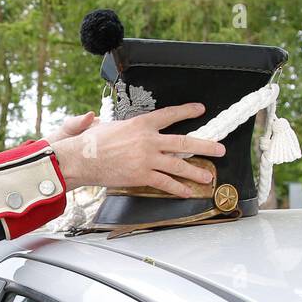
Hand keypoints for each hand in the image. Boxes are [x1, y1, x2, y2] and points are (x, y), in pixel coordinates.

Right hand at [51, 103, 224, 196]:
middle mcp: (148, 140)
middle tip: (220, 149)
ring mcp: (147, 159)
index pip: (170, 115)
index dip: (187, 111)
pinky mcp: (141, 175)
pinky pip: (165, 183)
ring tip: (208, 176)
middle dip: (205, 146)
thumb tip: (96, 118)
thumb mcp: (104, 125)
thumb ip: (111, 123)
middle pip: (184, 143)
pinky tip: (187, 191)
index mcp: (141, 123)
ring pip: (178, 166)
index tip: (200, 110)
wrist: (81, 159)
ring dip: (196, 172)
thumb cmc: (90, 143)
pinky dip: (177, 188)